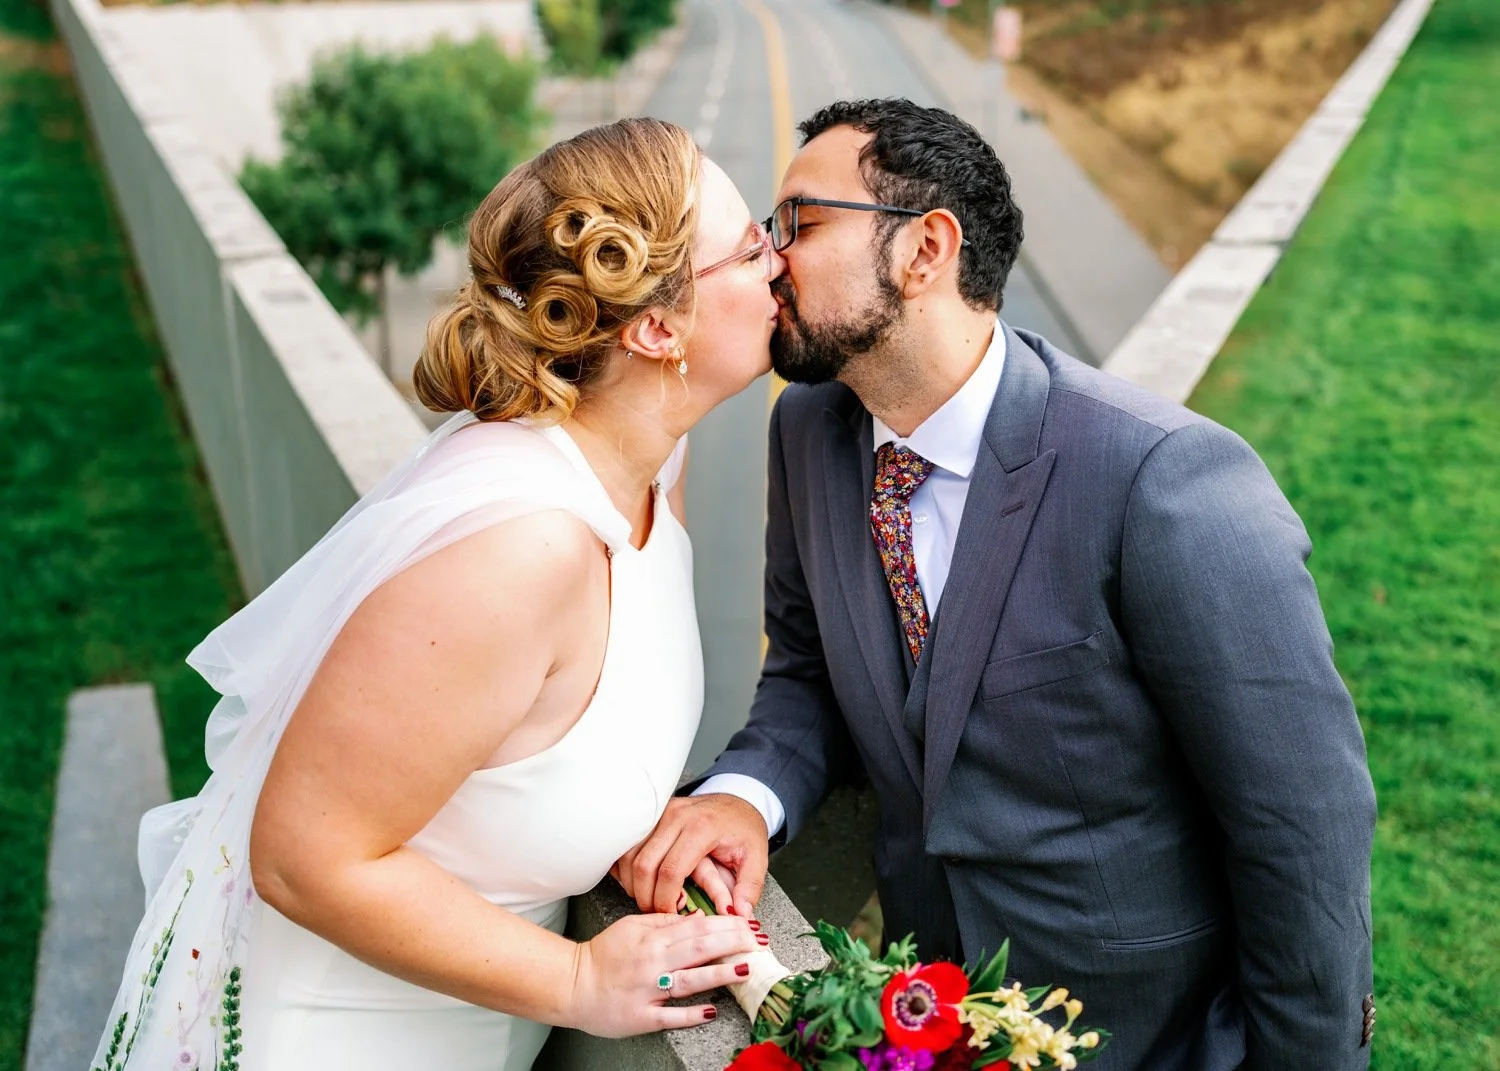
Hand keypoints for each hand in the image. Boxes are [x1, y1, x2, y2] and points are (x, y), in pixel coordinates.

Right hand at [565, 912, 760, 1036]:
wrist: (571, 984)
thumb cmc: (603, 955)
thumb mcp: (632, 926)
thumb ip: (664, 920)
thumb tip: (696, 916)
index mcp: (651, 937)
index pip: (696, 926)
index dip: (725, 924)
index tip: (749, 923)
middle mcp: (652, 962)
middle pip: (698, 948)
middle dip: (731, 943)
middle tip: (757, 942)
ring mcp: (647, 991)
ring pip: (689, 980)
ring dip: (719, 973)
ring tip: (745, 969)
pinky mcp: (641, 1017)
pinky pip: (670, 1016)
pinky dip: (691, 1014)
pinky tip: (712, 1009)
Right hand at [613, 794, 768, 917]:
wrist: (736, 801)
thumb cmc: (743, 830)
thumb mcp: (757, 858)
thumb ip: (749, 888)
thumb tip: (740, 914)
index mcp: (702, 828)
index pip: (671, 870)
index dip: (666, 899)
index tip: (671, 914)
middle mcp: (676, 816)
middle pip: (644, 864)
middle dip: (646, 896)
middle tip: (656, 911)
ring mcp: (660, 813)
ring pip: (629, 854)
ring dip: (633, 882)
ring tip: (647, 897)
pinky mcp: (650, 815)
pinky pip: (626, 843)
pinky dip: (626, 866)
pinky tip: (637, 880)